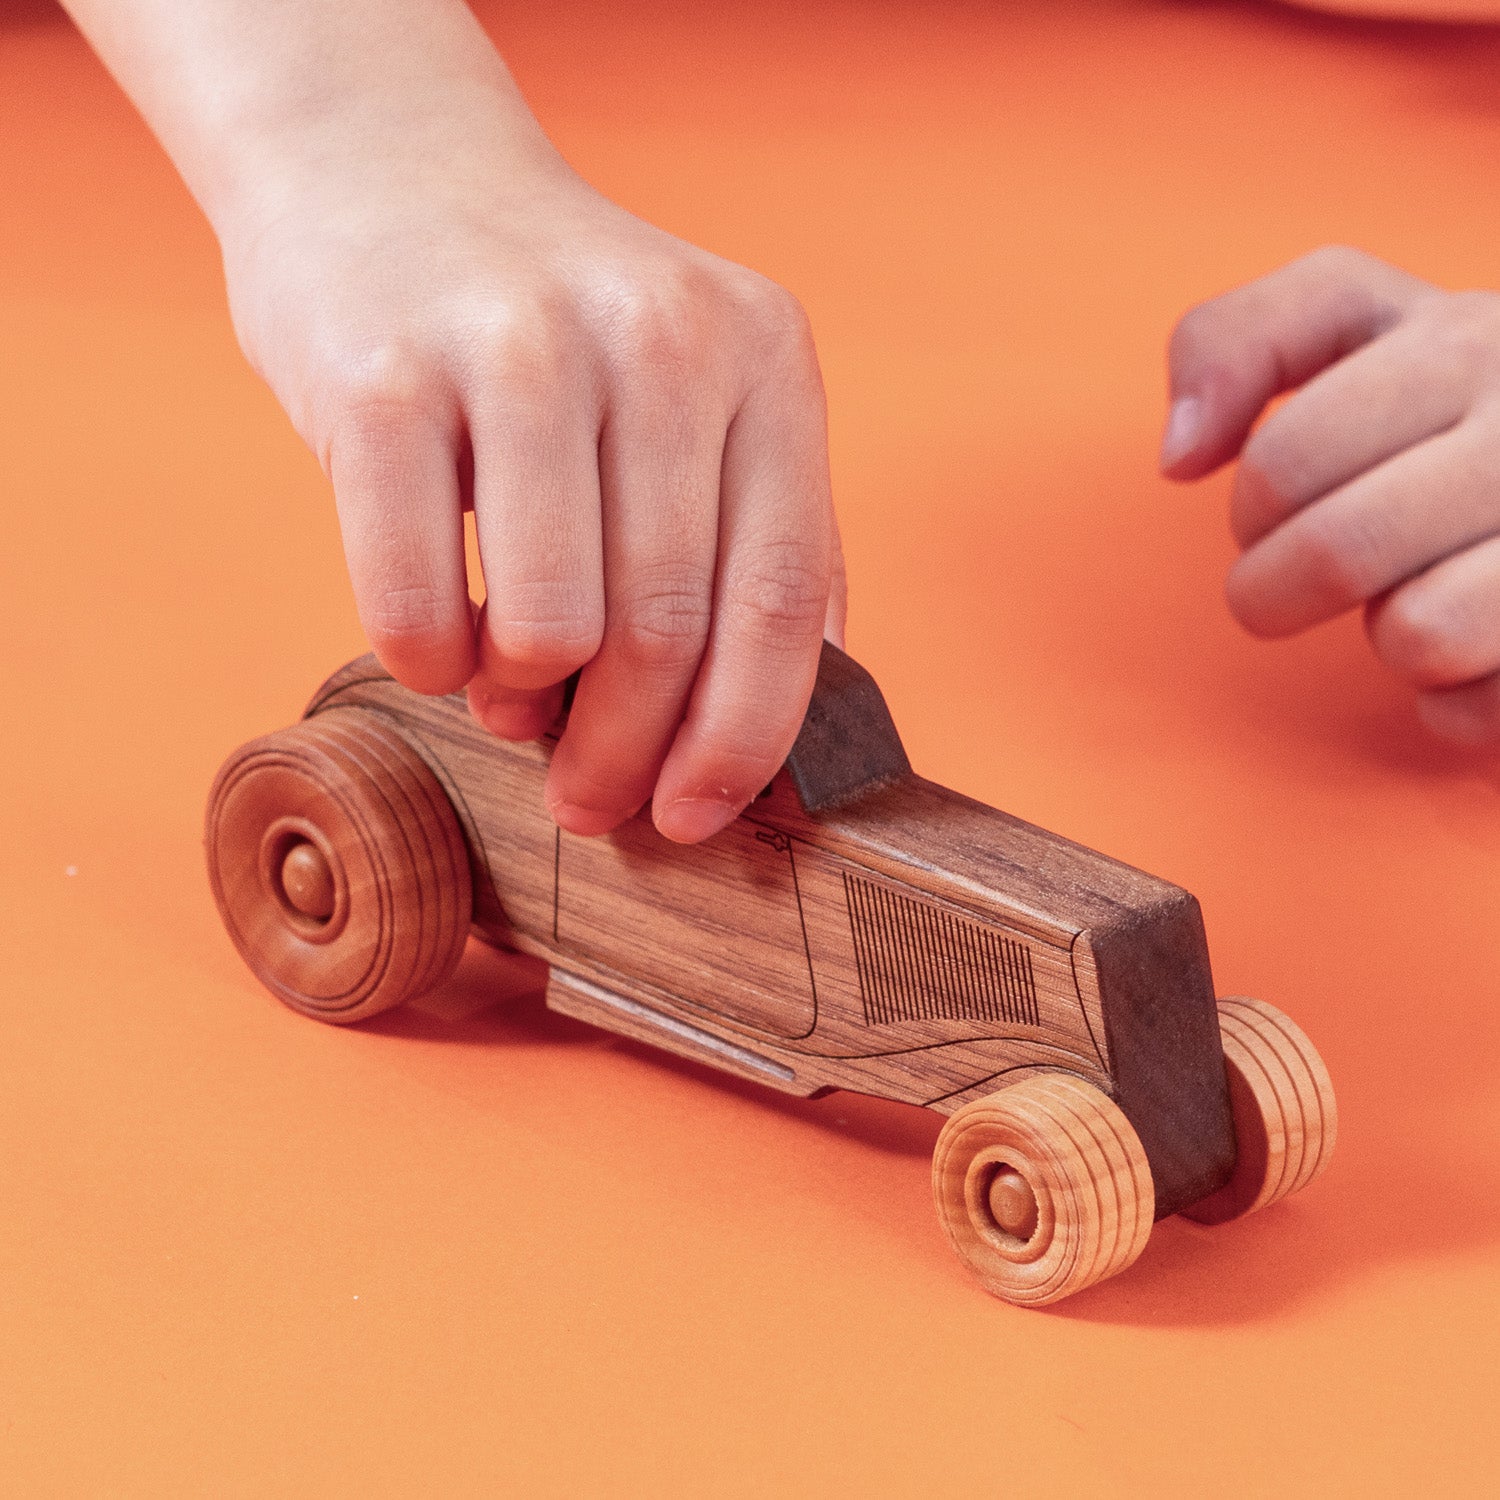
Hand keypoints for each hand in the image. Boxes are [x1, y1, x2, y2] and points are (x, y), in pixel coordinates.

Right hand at [222, 94, 843, 842]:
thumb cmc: (554, 334)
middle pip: (669, 629)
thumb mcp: (699, 392)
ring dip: (525, 704)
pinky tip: (439, 647)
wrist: (389, 173)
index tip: (696, 815)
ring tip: (511, 697)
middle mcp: (657, 338)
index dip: (745, 737)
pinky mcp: (383, 376)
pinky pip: (415, 604)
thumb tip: (779, 721)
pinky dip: (429, 664)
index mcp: (762, 355)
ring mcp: (518, 348)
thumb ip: (755, 535)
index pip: (785, 595)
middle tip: (588, 800)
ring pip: (552, 628)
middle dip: (624, 756)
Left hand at [1162, 245, 1499, 744]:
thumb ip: (1242, 341)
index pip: (1285, 460)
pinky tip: (1480, 651)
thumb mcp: (1352, 322)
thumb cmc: (1449, 401)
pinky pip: (1475, 706)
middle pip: (1335, 553)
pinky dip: (1452, 702)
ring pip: (1420, 634)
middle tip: (1300, 578)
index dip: (1253, 511)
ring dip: (1388, 638)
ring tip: (1417, 599)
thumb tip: (1179, 457)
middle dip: (1278, 590)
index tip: (1273, 512)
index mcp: (1467, 339)